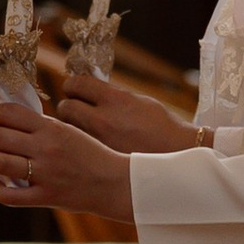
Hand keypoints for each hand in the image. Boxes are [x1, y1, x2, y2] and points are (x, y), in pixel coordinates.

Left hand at [0, 97, 132, 222]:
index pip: (9, 113)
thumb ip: (43, 126)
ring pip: (0, 163)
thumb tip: (11, 122)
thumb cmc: (92, 154)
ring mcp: (45, 174)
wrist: (115, 182)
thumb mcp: (70, 131)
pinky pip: (11, 196)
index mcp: (52, 128)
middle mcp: (46, 148)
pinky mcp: (46, 196)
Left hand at [51, 71, 192, 158]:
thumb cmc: (161, 126)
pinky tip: (86, 145)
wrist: (177, 154)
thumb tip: (90, 89)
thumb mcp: (139, 101)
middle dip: (67, 106)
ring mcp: (99, 141)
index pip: (77, 84)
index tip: (74, 88)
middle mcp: (103, 119)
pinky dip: (78, 144)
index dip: (72, 85)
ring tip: (80, 128)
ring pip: (68, 129)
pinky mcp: (99, 159)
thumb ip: (112, 95)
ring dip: (70, 126)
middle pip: (65, 107)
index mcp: (115, 99)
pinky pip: (77, 147)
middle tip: (74, 109)